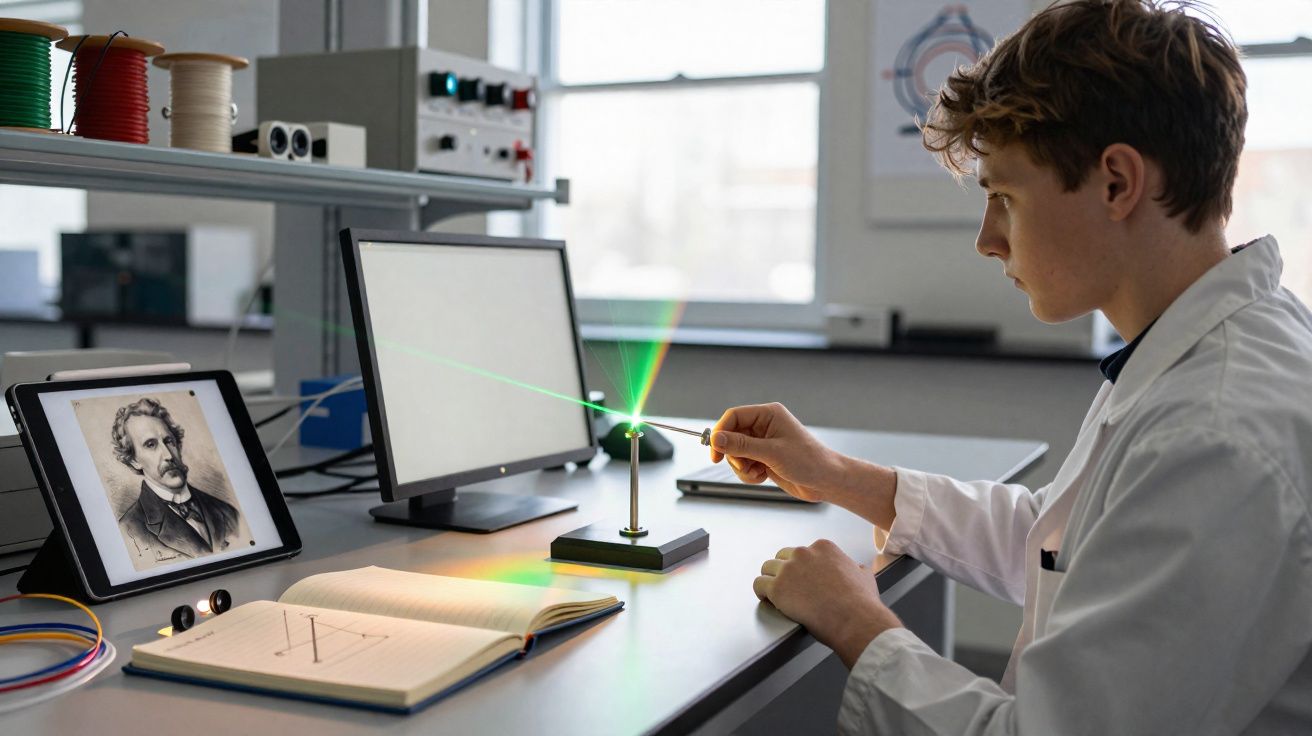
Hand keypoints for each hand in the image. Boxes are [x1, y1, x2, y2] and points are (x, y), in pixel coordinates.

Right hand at [710, 403, 840, 501]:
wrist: (826, 481)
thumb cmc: (808, 461)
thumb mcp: (771, 452)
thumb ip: (741, 445)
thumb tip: (716, 439)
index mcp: (768, 414)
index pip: (733, 416)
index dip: (720, 432)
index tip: (715, 451)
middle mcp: (764, 426)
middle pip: (731, 435)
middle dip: (733, 454)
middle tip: (742, 465)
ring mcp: (763, 443)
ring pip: (735, 453)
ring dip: (741, 466)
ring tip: (757, 473)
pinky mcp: (764, 458)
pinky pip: (743, 464)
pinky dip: (748, 473)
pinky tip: (763, 477)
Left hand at [754, 540, 901, 668]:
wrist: (854, 618)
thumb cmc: (861, 601)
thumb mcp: (865, 576)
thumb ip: (856, 569)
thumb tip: (857, 570)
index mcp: (823, 548)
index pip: (803, 552)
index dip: (801, 567)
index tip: (803, 579)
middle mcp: (803, 553)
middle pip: (782, 557)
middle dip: (784, 571)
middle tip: (788, 587)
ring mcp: (788, 570)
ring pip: (767, 568)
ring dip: (770, 580)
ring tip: (774, 594)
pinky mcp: (777, 588)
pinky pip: (759, 584)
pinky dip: (761, 592)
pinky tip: (766, 599)